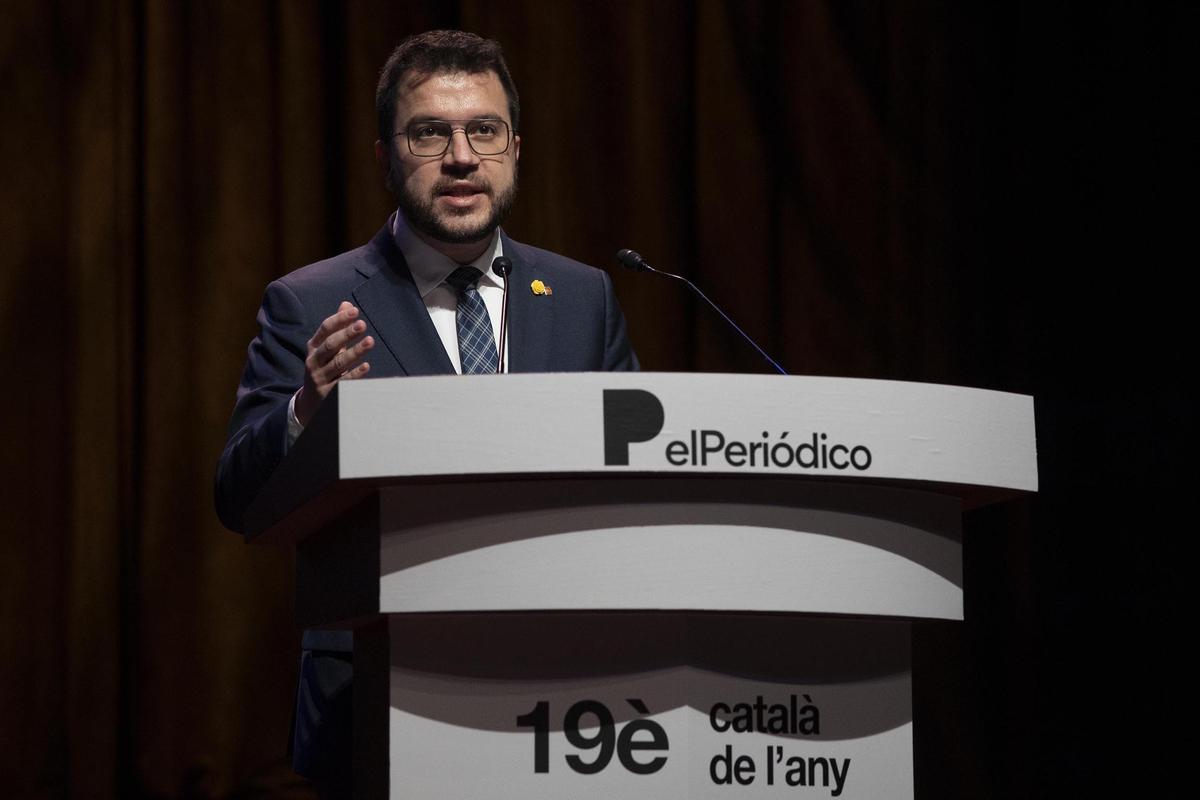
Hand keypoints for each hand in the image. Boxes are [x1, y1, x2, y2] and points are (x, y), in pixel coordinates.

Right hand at [294, 301, 373, 425]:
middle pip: (330, 345)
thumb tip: (346, 304)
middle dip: (346, 334)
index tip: (355, 311)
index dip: (339, 319)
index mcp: (313, 347)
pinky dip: (355, 374)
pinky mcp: (328, 393)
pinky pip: (343, 382)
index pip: (325, 329)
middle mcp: (314, 361)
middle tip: (362, 324)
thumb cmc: (323, 367)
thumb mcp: (326, 347)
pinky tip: (366, 366)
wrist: (311, 401)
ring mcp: (320, 378)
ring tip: (370, 341)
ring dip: (355, 352)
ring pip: (338, 363)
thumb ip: (337, 327)